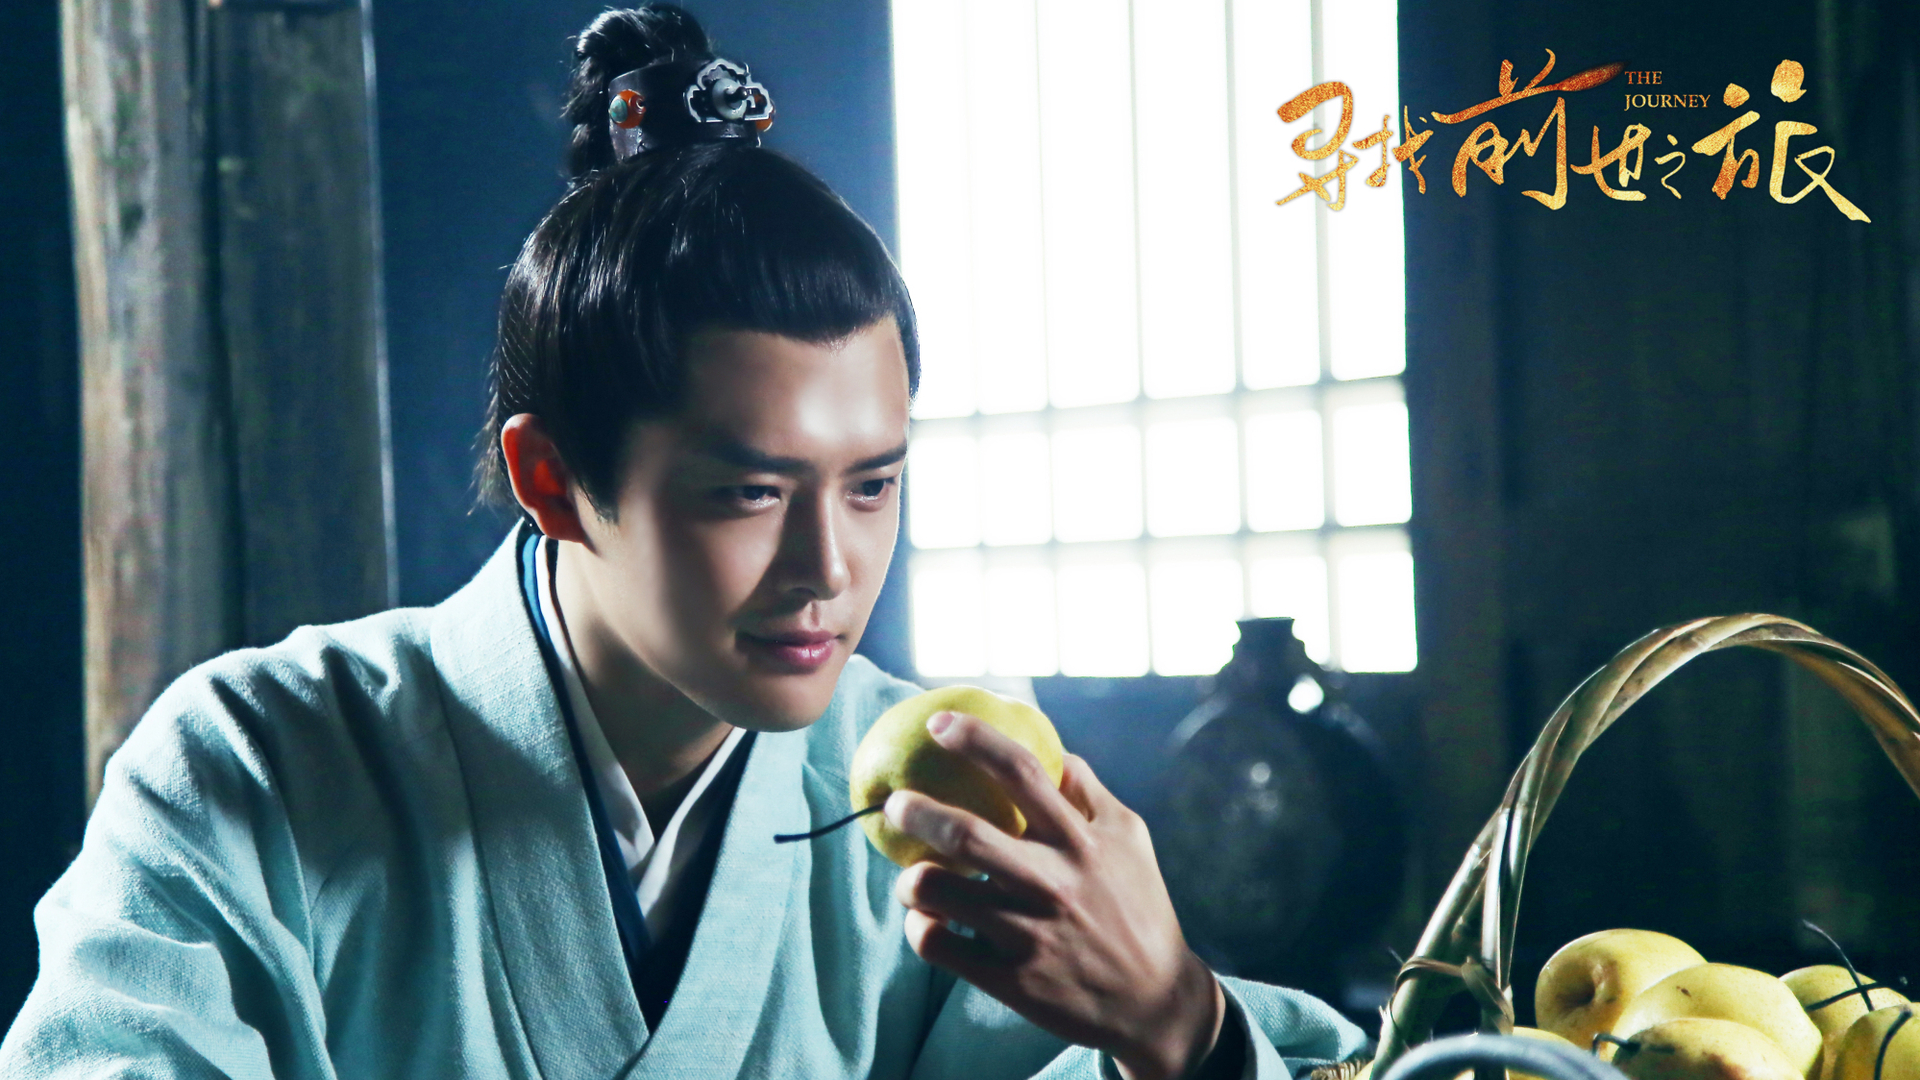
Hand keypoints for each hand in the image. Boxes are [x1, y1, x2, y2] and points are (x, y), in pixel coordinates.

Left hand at [887, 711, 1226, 1079]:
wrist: (1154, 1000)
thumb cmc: (1137, 907)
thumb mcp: (1130, 839)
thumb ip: (1089, 792)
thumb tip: (1054, 751)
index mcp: (1080, 842)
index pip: (1023, 773)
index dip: (975, 740)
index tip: (939, 722)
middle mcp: (1052, 883)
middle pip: (966, 835)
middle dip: (916, 811)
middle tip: (895, 803)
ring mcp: (1028, 934)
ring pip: (937, 893)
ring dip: (910, 878)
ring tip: (912, 875)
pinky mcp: (1009, 980)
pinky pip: (937, 945)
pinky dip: (920, 927)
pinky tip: (928, 921)